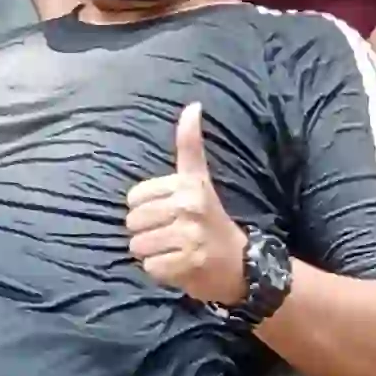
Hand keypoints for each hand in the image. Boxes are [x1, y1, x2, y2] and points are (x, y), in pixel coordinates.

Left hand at [124, 102, 249, 305]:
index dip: (146, 208)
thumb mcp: (200, 179)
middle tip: (172, 235)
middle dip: (146, 232)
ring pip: (138, 246)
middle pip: (133, 221)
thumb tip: (193, 104)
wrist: (241, 264)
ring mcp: (189, 235)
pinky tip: (179, 266)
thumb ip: (191, 146)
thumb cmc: (211, 219)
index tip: (169, 212)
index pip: (134, 197)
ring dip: (152, 253)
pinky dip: (160, 271)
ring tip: (175, 250)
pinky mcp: (187, 263)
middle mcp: (190, 205)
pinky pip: (150, 267)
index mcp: (189, 183)